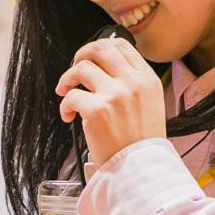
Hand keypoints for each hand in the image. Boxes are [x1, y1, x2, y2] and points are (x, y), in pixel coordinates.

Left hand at [56, 37, 165, 166]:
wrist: (141, 169)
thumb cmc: (141, 142)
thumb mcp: (150, 104)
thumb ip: (132, 84)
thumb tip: (104, 70)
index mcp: (147, 79)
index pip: (121, 46)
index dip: (100, 47)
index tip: (90, 58)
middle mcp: (133, 82)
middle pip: (100, 49)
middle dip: (81, 55)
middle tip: (74, 70)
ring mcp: (115, 94)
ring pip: (81, 68)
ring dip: (67, 79)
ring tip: (66, 92)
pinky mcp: (97, 110)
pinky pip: (71, 96)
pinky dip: (64, 105)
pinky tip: (69, 116)